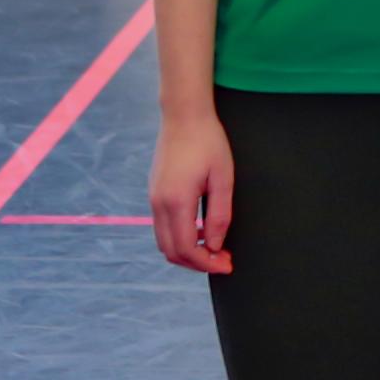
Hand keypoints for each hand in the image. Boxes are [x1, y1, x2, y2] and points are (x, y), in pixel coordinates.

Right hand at [150, 113, 235, 274]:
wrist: (183, 116)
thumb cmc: (208, 142)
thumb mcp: (223, 178)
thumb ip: (219, 215)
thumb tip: (215, 246)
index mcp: (176, 201)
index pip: (187, 248)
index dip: (207, 263)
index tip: (226, 264)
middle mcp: (158, 203)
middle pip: (171, 251)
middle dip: (197, 263)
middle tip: (223, 260)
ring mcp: (153, 199)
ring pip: (164, 242)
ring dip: (187, 252)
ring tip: (214, 248)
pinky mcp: (154, 193)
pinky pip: (162, 227)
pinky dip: (180, 238)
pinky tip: (201, 230)